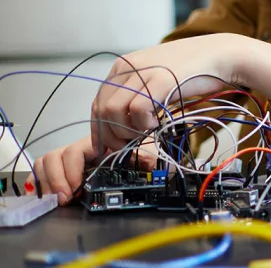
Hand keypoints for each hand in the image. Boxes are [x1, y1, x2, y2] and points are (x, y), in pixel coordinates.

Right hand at [27, 136, 154, 204]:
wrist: (141, 151)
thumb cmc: (141, 154)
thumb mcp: (146, 156)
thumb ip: (149, 161)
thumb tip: (157, 167)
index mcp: (98, 145)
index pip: (75, 152)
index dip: (71, 171)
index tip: (75, 190)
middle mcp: (81, 150)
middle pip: (55, 157)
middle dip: (57, 180)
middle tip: (64, 200)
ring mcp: (70, 160)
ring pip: (45, 162)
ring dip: (47, 182)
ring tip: (56, 199)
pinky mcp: (62, 170)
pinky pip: (42, 171)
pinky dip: (39, 182)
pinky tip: (44, 196)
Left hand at [91, 35, 237, 154]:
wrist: (221, 55)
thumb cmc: (193, 70)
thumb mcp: (156, 78)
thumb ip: (137, 94)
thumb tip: (121, 123)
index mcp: (124, 65)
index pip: (98, 102)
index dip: (100, 128)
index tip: (107, 146)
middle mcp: (128, 66)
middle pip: (102, 109)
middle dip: (111, 134)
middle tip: (127, 146)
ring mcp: (143, 72)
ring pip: (114, 111)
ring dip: (127, 130)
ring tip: (147, 131)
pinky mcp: (159, 80)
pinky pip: (137, 110)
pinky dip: (144, 124)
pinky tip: (158, 122)